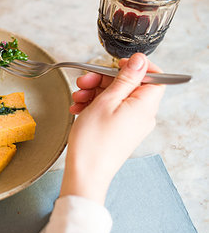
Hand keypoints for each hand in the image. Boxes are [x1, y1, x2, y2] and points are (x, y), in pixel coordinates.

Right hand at [60, 53, 164, 203]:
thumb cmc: (94, 141)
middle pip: (129, 85)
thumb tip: (140, 60)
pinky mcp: (120, 131)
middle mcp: (142, 115)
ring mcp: (130, 124)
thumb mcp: (107, 101)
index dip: (135, 67)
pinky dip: (94, 105)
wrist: (85, 172)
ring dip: (95, 92)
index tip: (115, 64)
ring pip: (116, 97)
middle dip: (103, 80)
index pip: (154, 76)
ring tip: (77, 98)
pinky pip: (111, 110)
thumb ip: (125, 78)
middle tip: (84, 81)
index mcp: (145, 106)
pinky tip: (79, 108)